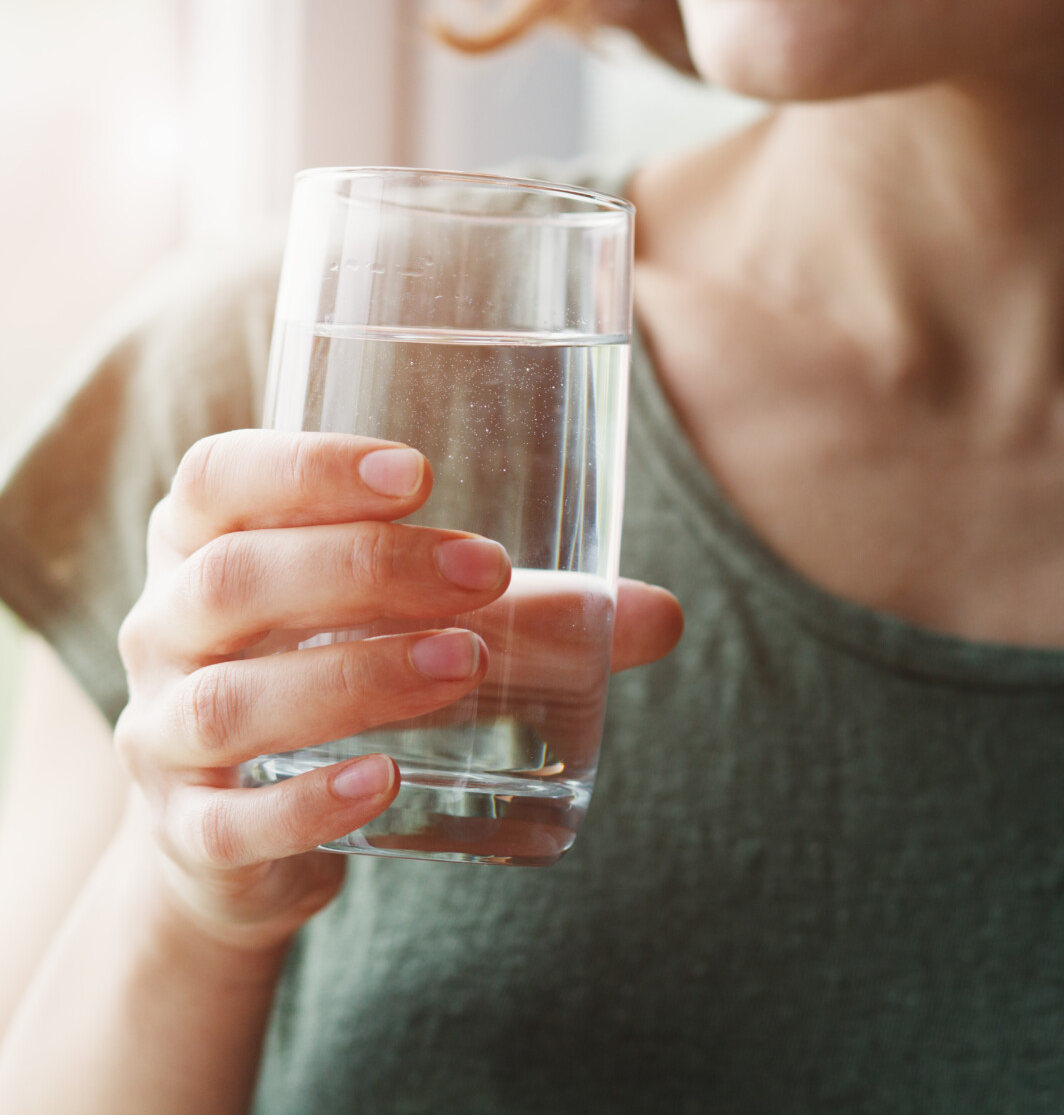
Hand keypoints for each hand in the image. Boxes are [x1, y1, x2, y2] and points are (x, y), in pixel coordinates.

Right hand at [113, 431, 682, 952]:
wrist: (244, 832)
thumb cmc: (337, 676)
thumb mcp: (410, 623)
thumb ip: (529, 613)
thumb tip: (662, 615)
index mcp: (206, 546)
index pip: (219, 478)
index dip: (305, 466)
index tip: (418, 473)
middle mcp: (165, 629)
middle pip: (231, 579)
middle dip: (361, 568)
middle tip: (481, 571)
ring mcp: (165, 736)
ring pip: (230, 700)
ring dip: (351, 677)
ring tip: (462, 664)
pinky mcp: (191, 833)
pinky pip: (228, 821)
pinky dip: (307, 803)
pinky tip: (384, 783)